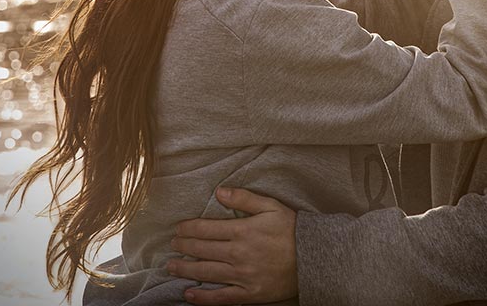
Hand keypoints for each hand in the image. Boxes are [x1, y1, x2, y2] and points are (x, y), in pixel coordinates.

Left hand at [167, 187, 297, 303]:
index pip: (207, 229)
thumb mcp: (271, 206)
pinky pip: (221, 298)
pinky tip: (189, 294)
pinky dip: (203, 298)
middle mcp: (238, 254)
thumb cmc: (293, 229)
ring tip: (172, 266)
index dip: (189, 228)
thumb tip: (219, 192)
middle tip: (172, 244)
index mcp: (243, 231)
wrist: (314, 257)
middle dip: (183, 246)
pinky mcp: (249, 294)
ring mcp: (243, 276)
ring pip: (206, 273)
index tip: (178, 228)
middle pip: (202, 250)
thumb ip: (244, 198)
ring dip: (186, 269)